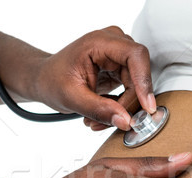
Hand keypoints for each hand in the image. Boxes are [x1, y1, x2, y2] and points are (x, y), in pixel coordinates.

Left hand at [33, 26, 155, 130]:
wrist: (44, 79)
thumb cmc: (52, 81)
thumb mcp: (72, 98)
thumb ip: (99, 110)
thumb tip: (125, 121)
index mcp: (100, 42)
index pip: (135, 56)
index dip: (144, 81)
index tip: (147, 106)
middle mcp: (113, 44)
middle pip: (138, 74)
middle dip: (128, 102)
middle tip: (111, 122)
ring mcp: (118, 56)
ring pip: (136, 85)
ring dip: (122, 108)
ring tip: (97, 120)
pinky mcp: (119, 69)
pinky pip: (131, 90)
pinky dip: (119, 107)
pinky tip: (102, 115)